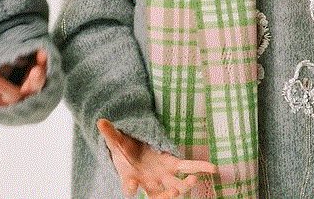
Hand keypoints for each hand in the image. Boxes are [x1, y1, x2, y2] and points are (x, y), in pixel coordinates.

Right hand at [97, 118, 216, 198]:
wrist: (133, 152)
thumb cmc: (123, 150)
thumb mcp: (115, 141)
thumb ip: (110, 133)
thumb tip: (100, 121)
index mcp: (130, 178)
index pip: (128, 187)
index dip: (130, 188)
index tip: (131, 187)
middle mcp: (148, 182)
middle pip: (156, 196)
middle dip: (166, 196)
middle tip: (173, 192)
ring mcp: (162, 177)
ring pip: (175, 186)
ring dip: (185, 186)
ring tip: (193, 180)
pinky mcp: (173, 167)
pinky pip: (188, 168)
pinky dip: (200, 168)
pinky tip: (213, 168)